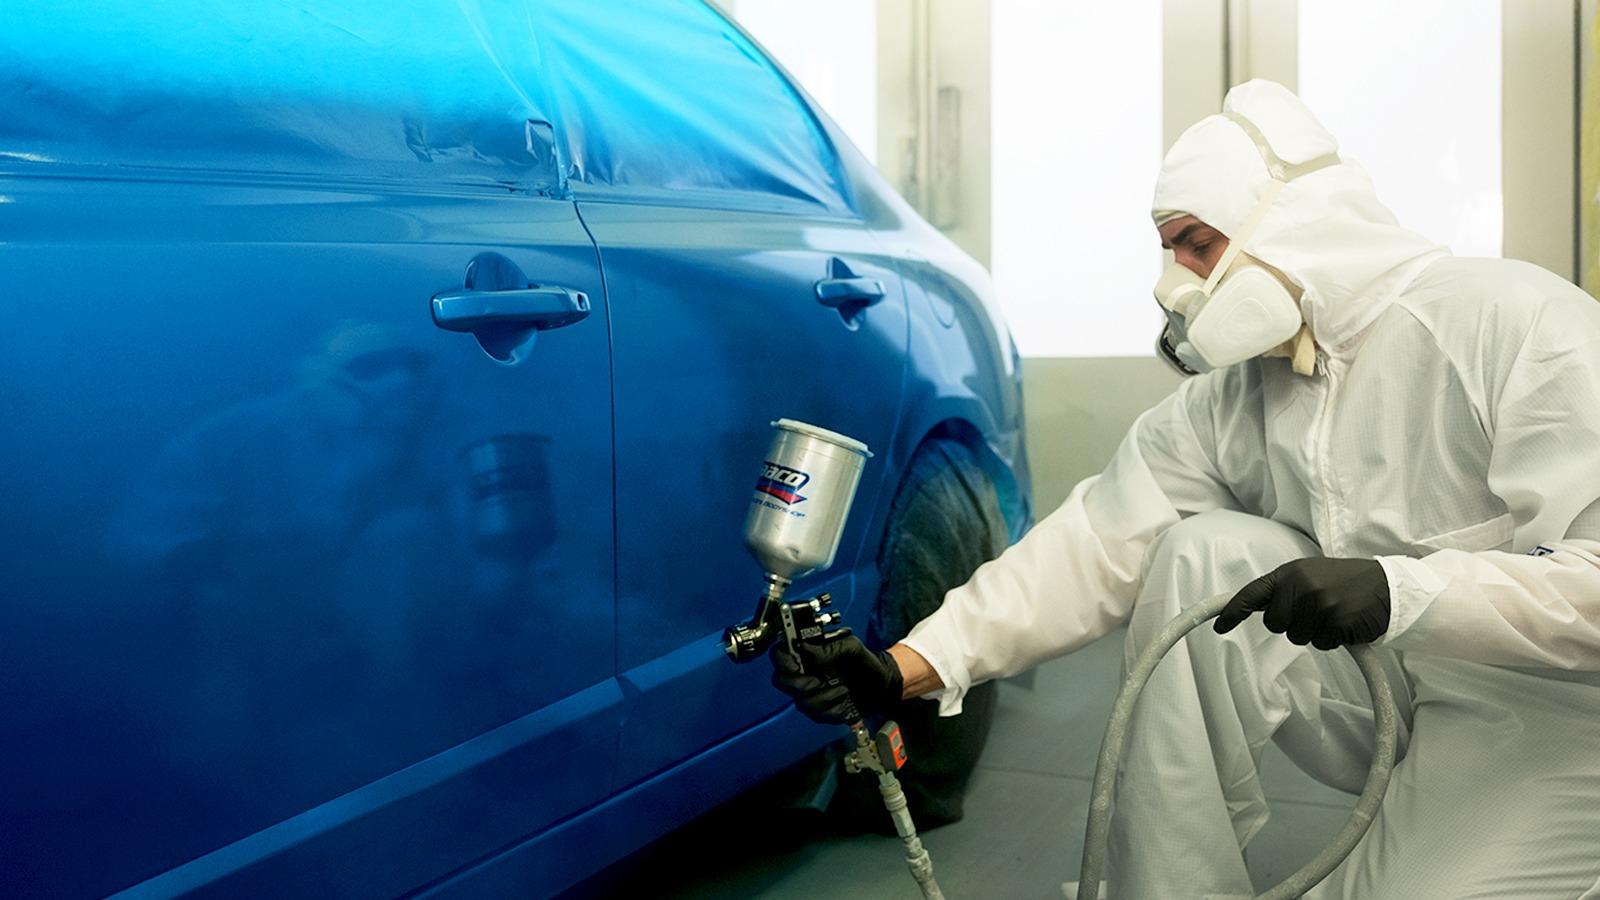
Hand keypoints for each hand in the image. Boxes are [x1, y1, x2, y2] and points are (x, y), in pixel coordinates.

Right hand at [770, 633, 902, 724]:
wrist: (882, 685)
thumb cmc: (865, 663)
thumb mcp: (851, 647)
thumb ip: (828, 647)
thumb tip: (805, 647)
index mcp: (807, 654)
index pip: (780, 655)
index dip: (782, 660)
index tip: (795, 664)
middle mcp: (804, 674)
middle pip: (782, 681)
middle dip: (800, 684)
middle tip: (817, 680)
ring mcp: (810, 693)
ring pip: (800, 701)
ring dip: (824, 697)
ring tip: (843, 688)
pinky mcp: (819, 711)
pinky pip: (816, 714)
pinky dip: (833, 709)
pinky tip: (844, 699)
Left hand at [1213, 557, 1390, 649]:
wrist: (1389, 585)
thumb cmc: (1347, 583)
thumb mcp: (1311, 574)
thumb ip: (1286, 588)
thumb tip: (1255, 607)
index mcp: (1290, 572)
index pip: (1253, 593)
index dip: (1233, 611)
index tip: (1219, 627)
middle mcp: (1300, 585)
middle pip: (1275, 625)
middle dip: (1293, 625)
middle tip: (1318, 612)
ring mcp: (1319, 603)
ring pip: (1298, 637)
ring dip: (1315, 633)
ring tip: (1335, 614)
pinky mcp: (1336, 621)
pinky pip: (1322, 644)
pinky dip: (1333, 640)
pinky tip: (1346, 623)